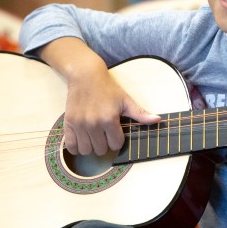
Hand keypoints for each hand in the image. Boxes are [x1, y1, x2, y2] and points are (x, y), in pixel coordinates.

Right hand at [39, 37, 160, 155]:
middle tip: (104, 133)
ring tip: (94, 137)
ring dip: (91, 147)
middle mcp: (93, 124)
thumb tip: (157, 120)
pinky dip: (77, 147)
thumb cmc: (108, 88)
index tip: (115, 132)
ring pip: (87, 151)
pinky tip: (82, 140)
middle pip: (101, 150)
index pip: (116, 144)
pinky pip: (71, 146)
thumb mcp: (126, 100)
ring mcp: (80, 125)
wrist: (85, 76)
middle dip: (105, 144)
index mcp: (109, 119)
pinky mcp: (68, 123)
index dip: (117, 140)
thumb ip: (140, 113)